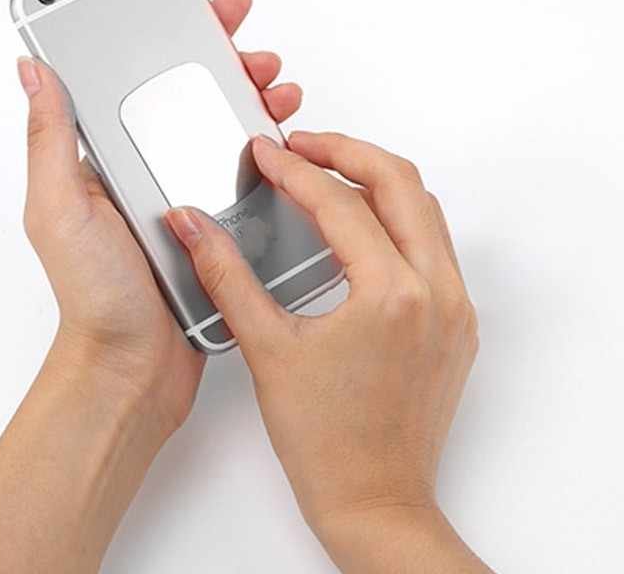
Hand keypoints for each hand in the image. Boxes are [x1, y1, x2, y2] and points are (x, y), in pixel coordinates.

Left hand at [16, 0, 301, 436]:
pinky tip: (284, 144)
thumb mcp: (60, 209)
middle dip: (228, 63)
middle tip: (256, 53)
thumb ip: (51, 140)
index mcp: (111, 158)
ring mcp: (187, 195)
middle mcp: (148, 169)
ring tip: (278, 91)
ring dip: (254, 101)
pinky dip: (268, 153)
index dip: (175, 37)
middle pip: (192, 98)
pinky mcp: (217, 223)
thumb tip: (33, 69)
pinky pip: (247, 176)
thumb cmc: (95, 294)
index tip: (207, 8)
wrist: (135, 365)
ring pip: (226, 131)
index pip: (142, 80)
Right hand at [166, 132, 488, 571]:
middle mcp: (436, 292)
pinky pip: (434, 243)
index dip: (294, 169)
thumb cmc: (326, 442)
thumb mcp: (266, 347)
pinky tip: (359, 224)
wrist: (374, 501)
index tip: (266, 154)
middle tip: (302, 145)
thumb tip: (191, 226)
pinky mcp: (456, 321)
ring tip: (327, 171)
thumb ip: (224, 274)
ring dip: (377, 179)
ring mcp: (453, 306)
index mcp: (391, 295)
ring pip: (425, 207)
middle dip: (347, 150)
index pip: (339, 202)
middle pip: (400, 182)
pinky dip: (397, 216)